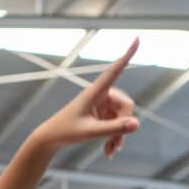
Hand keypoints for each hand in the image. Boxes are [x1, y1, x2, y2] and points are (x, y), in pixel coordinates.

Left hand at [32, 38, 139, 156]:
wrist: (50, 139)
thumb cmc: (66, 132)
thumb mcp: (90, 133)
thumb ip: (113, 129)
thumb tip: (137, 124)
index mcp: (95, 92)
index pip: (115, 70)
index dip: (127, 55)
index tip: (138, 38)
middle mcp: (100, 94)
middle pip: (126, 105)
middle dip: (124, 125)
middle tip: (116, 146)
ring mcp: (101, 104)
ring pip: (123, 117)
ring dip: (119, 134)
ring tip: (110, 151)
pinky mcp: (101, 114)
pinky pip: (117, 123)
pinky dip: (114, 136)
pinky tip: (109, 151)